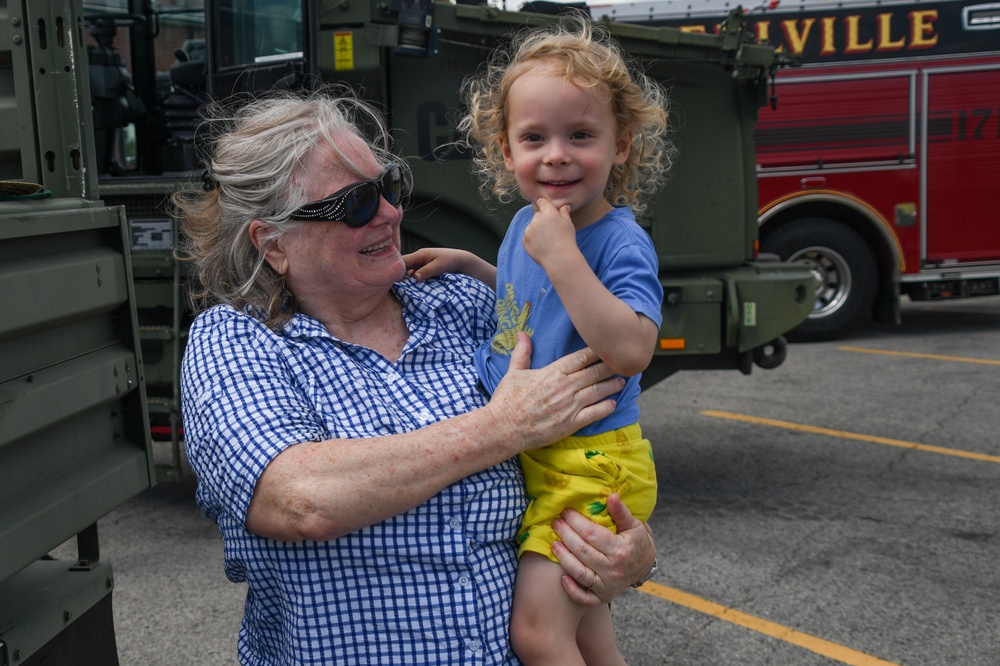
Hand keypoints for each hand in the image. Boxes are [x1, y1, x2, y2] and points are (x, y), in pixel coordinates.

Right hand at [403, 247, 495, 284]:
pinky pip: (416, 278)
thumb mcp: (440, 266)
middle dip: (400, 278)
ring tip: (404, 292)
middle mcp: (418, 260)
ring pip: (409, 275)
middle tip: (396, 289)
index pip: (402, 261)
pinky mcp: (425, 272)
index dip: (395, 270)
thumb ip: (427, 270)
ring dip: (408, 283)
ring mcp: (421, 266)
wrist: (463, 262)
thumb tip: (415, 276)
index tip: (391, 281)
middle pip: (403, 269)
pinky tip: (413, 292)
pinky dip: (415, 284)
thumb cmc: (452, 261)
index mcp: (420, 255)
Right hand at [488, 333, 623, 450]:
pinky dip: (606, 408)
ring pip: (597, 392)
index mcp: (552, 373)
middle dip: (610, 367)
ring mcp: (569, 406)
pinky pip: (594, 414)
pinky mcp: (571, 424)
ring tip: (622, 382)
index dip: (596, 352)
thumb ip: (522, 353)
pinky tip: (613, 404)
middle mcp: (565, 387)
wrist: (503, 428)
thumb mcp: (513, 373)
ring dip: (611, 386)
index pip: (580, 358)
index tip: (608, 347)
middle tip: (623, 362)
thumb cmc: (507, 400)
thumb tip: (523, 333)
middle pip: (593, 373)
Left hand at [523, 198, 577, 267]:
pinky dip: (533, 240)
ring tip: (547, 240)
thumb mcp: (568, 224)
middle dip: (543, 220)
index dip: (545, 205)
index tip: (547, 209)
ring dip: (537, 230)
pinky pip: (528, 237)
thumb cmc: (567, 240)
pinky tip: (542, 246)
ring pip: (532, 226)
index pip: (542, 202)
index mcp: (548, 213)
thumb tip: (564, 206)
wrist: (559, 258)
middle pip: (537, 215)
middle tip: (551, 230)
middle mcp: (536, 219)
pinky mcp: (525, 240)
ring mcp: (529, 230)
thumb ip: (564, 213)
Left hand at [551, 493, 655, 605]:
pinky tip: (562, 577)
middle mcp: (613, 569)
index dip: (576, 522)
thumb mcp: (634, 525)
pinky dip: (572, 590)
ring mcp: (607, 585)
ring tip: (553, 544)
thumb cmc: (637, 542)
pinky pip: (584, 598)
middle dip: (566, 535)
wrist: (645, 567)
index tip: (566, 512)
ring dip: (564, 558)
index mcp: (620, 550)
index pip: (592, 534)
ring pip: (580, 573)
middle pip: (583, 551)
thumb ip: (621, 512)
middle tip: (555, 523)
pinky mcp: (603, 597)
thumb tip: (611, 496)